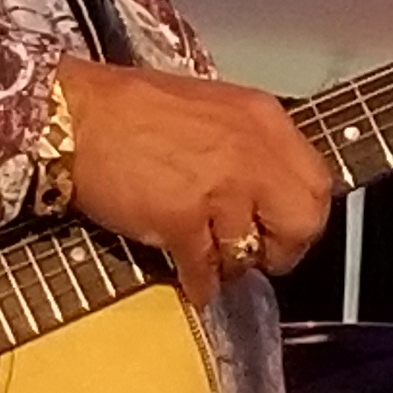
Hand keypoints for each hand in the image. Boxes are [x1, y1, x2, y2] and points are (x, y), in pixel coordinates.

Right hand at [54, 61, 336, 305]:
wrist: (75, 114)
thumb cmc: (132, 110)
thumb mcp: (214, 110)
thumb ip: (248, 146)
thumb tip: (267, 192)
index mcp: (262, 120)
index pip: (318, 183)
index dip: (300, 214)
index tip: (279, 226)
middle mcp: (251, 151)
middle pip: (304, 221)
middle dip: (281, 247)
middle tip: (254, 252)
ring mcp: (219, 187)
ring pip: (250, 251)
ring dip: (230, 264)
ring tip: (209, 257)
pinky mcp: (182, 218)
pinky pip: (205, 269)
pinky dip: (197, 282)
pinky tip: (188, 278)